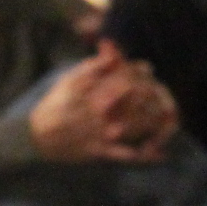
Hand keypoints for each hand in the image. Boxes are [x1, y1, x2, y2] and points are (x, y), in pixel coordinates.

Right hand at [28, 42, 174, 162]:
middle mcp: (97, 110)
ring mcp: (99, 132)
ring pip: (134, 125)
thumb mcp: (70, 79)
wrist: (37, 137)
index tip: (148, 71)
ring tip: (169, 116)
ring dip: (153, 122)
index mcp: (90, 89)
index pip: (122, 76)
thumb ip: (94, 65)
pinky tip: (161, 154)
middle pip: (133, 100)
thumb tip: (114, 48)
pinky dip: (143, 156)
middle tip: (162, 93)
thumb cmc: (56, 104)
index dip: (139, 73)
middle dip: (150, 95)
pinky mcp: (99, 151)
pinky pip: (124, 154)